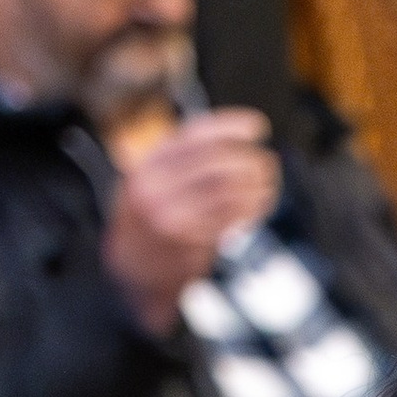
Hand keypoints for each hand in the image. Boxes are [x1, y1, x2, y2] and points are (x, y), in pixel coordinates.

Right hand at [102, 111, 280, 333]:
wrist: (127, 270)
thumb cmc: (146, 220)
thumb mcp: (148, 180)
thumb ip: (180, 159)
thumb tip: (233, 139)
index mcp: (147, 165)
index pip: (194, 135)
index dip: (231, 126)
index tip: (258, 126)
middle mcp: (155, 188)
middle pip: (216, 162)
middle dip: (250, 159)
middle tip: (268, 161)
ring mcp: (171, 218)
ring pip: (228, 191)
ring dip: (258, 186)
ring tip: (269, 183)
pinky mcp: (189, 244)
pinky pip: (230, 220)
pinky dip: (252, 209)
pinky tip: (259, 205)